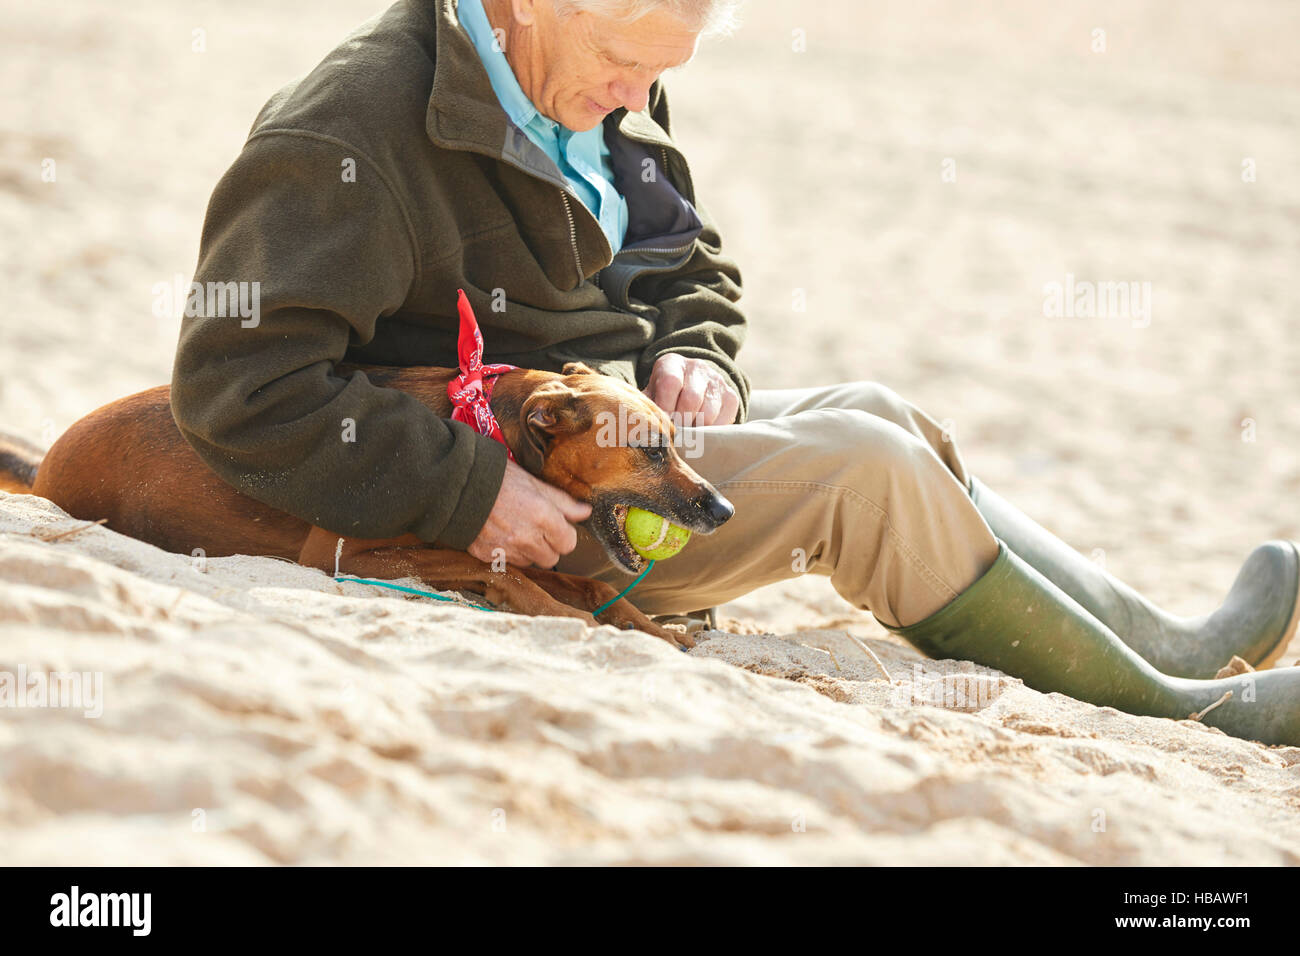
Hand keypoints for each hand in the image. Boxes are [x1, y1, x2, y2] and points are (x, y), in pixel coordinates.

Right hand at [468, 459, 591, 567]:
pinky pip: (507, 562)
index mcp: (542, 517)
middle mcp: (526, 537)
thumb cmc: (498, 478)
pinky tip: (500, 534)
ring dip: (527, 550)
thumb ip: (563, 502)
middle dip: (548, 545)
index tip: (555, 526)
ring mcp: (506, 549)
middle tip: (535, 527)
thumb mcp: (535, 483)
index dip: (564, 534)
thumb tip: (586, 512)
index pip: (569, 543)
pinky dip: (507, 552)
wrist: (458, 484)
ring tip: (515, 528)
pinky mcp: (488, 556)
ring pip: (529, 562)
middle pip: (551, 558)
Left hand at [643, 353, 739, 426]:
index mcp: (671, 364)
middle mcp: (696, 367)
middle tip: (674, 434)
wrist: (690, 388)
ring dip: (695, 430)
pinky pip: (723, 420)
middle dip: (681, 422)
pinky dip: (711, 432)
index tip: (661, 424)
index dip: (665, 407)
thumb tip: (638, 429)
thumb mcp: (651, 397)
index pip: (670, 383)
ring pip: (708, 412)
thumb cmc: (663, 398)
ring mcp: (716, 380)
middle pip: (691, 399)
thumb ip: (645, 409)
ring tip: (686, 434)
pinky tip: (700, 432)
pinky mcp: (731, 396)